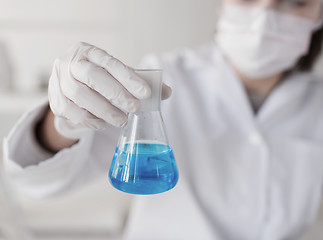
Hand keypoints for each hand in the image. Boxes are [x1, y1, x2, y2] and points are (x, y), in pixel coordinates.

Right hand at [48, 42, 170, 138]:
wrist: (70, 89)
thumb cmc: (98, 80)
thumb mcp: (117, 76)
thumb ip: (139, 82)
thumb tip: (166, 92)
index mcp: (88, 51)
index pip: (110, 62)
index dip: (129, 78)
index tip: (147, 93)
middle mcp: (70, 62)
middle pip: (93, 77)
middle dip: (117, 95)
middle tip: (135, 108)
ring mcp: (59, 80)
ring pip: (80, 96)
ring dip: (105, 110)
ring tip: (121, 120)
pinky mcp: (55, 99)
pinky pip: (71, 112)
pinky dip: (90, 120)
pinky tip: (102, 123)